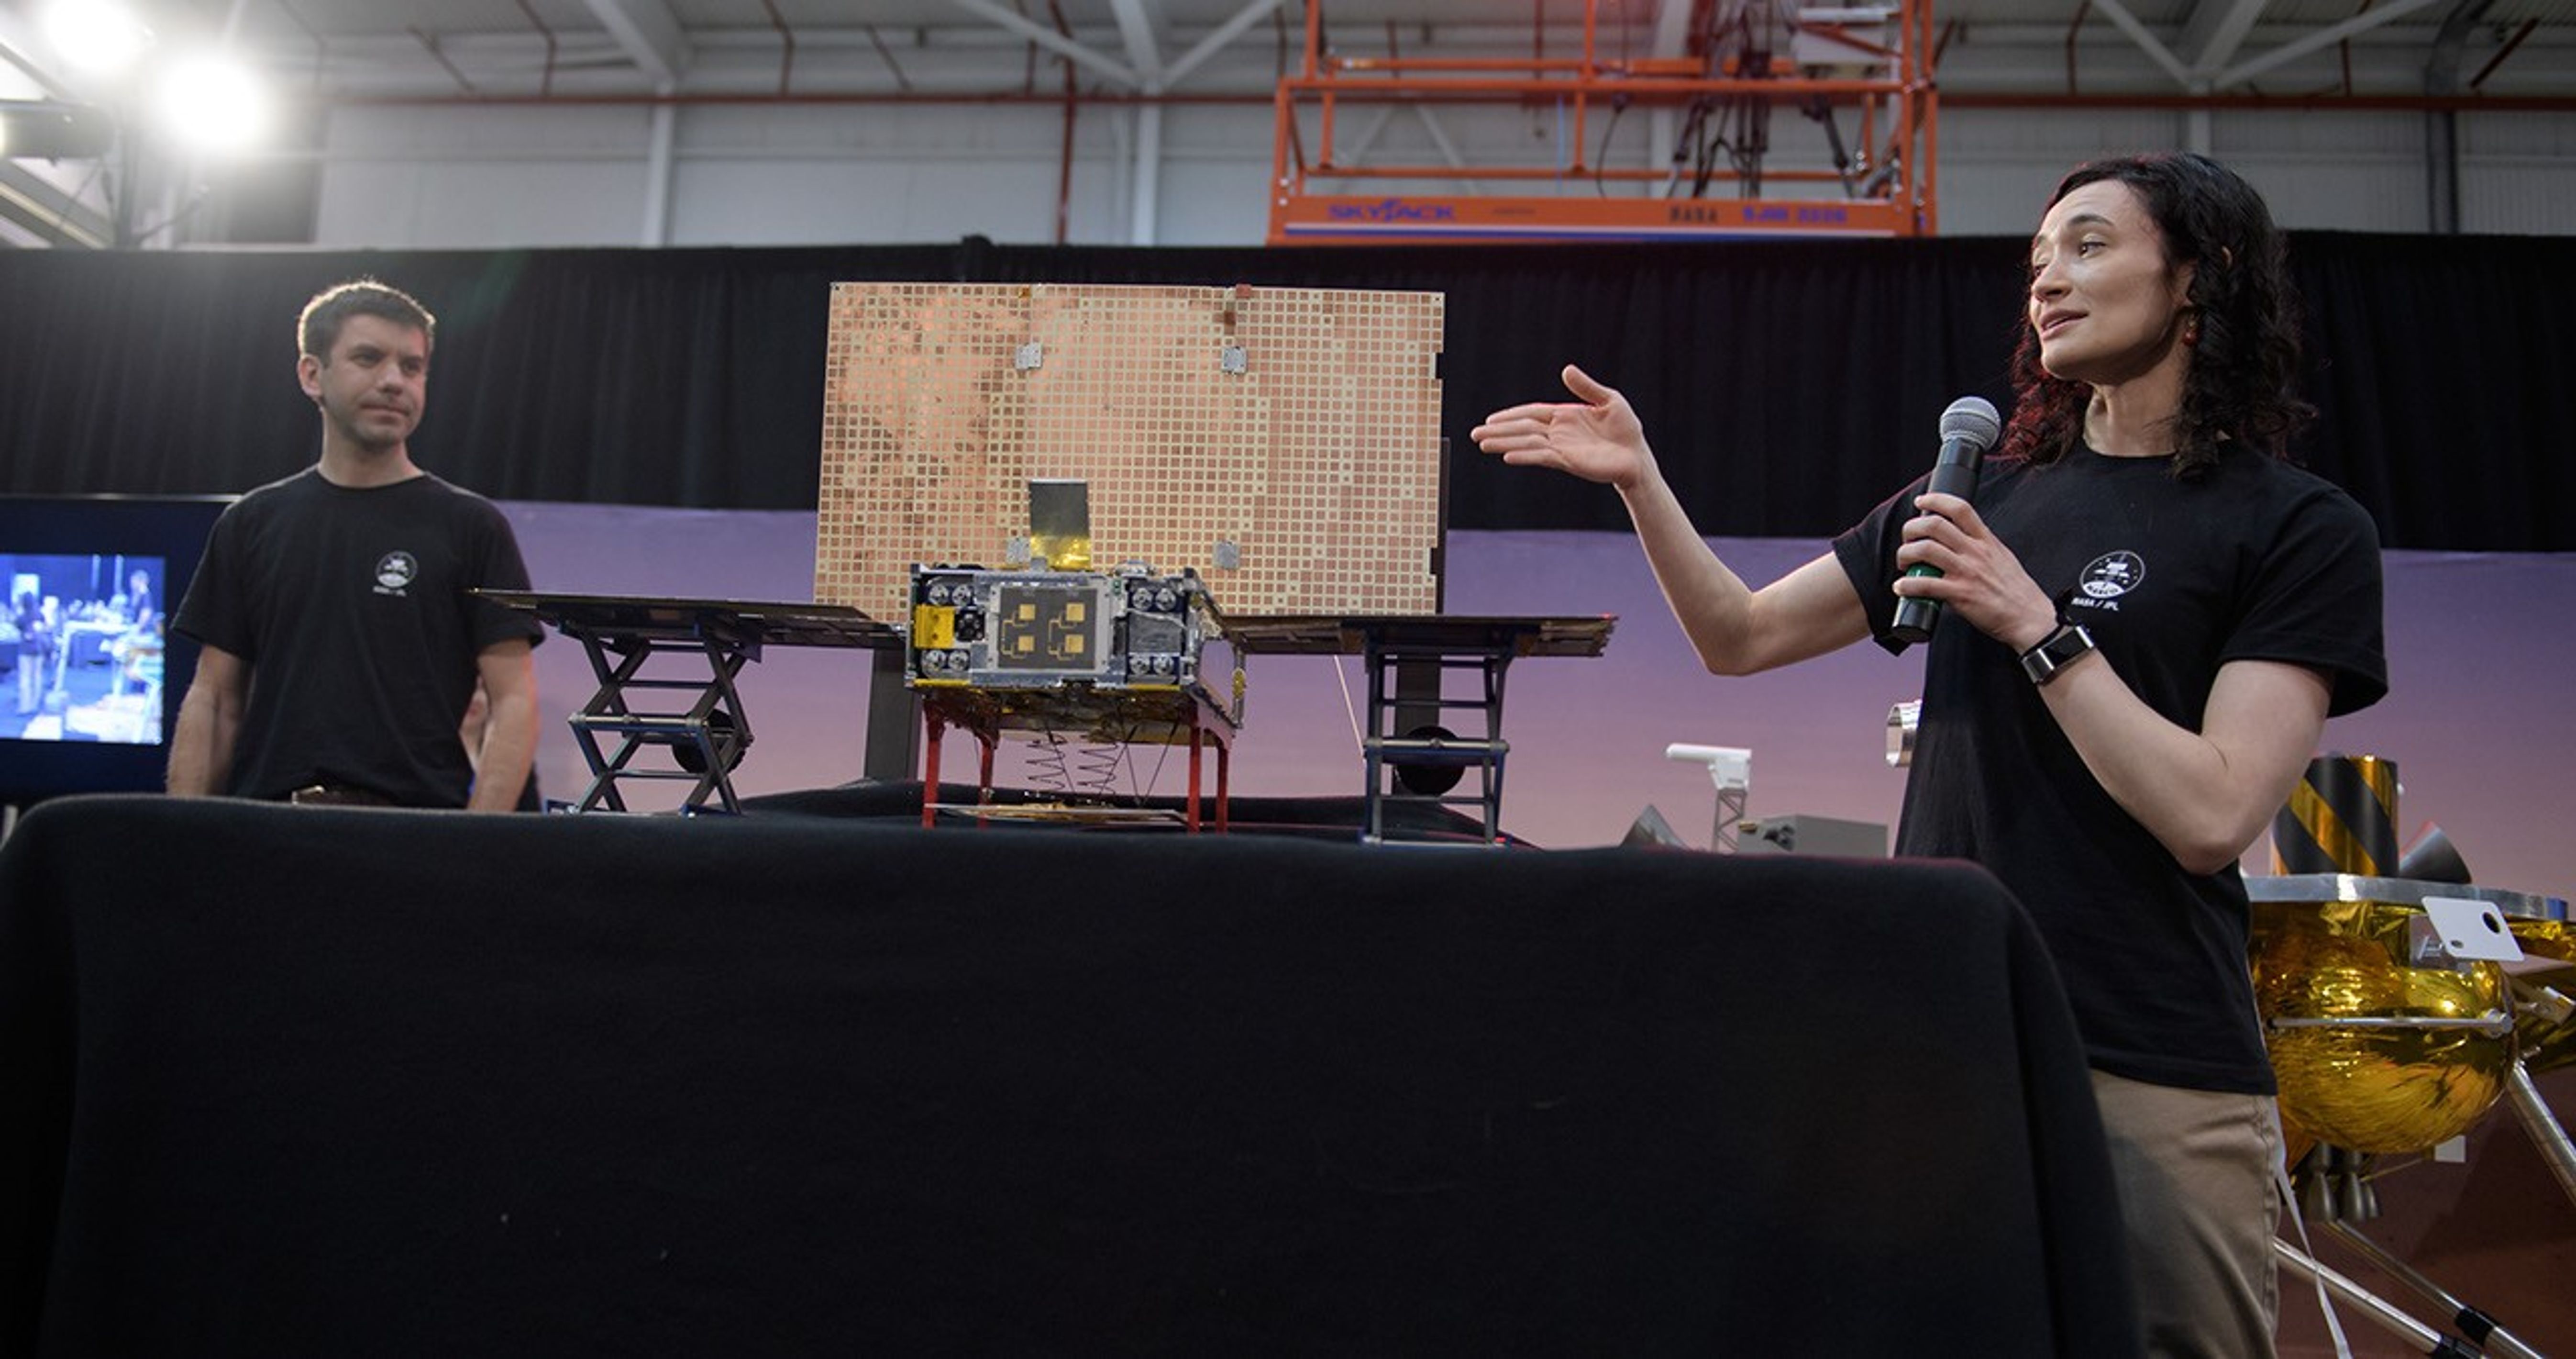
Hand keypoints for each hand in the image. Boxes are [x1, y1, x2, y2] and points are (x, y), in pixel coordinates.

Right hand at [1470, 364, 1655, 490]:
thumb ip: (1586, 387)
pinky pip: (1543, 457)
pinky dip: (1525, 456)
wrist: (1637, 455)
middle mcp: (1559, 432)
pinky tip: (1508, 456)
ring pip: (1527, 443)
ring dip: (1505, 443)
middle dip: (1499, 431)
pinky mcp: (1569, 461)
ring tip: (1483, 444)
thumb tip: (1566, 369)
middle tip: (1475, 434)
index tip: (1490, 419)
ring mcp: (1562, 447)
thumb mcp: (1608, 399)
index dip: (1510, 415)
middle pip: (1523, 429)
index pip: (1531, 413)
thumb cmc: (1625, 428)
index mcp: (1565, 416)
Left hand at [1892, 492, 2058, 650]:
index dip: (1936, 499)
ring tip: (1904, 563)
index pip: (1960, 509)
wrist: (2028, 618)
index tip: (1922, 501)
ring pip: (1925, 550)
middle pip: (1935, 525)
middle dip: (1912, 528)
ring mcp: (1967, 572)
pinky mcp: (1960, 594)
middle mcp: (1975, 552)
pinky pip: (1925, 585)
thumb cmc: (2016, 591)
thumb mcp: (2002, 557)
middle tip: (1907, 539)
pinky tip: (1901, 588)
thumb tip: (1961, 540)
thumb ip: (1982, 546)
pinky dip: (1906, 585)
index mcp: (1986, 541)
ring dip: (1905, 554)